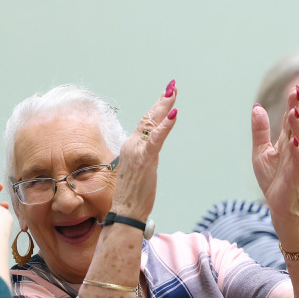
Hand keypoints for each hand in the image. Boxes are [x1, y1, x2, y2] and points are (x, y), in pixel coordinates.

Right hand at [110, 80, 178, 219]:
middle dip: (161, 101)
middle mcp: (131, 145)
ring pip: (151, 124)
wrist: (125, 211)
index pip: (145, 123)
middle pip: (148, 118)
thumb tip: (151, 151)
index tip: (167, 95)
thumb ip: (144, 157)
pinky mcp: (144, 160)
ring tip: (173, 93)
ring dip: (163, 106)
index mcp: (130, 147)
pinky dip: (165, 126)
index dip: (156, 108)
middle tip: (172, 86)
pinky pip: (156, 139)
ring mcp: (137, 152)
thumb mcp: (139, 170)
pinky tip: (173, 114)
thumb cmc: (132, 195)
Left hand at [251, 86, 298, 216]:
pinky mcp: (295, 175)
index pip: (289, 119)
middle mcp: (293, 148)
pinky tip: (295, 141)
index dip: (292, 104)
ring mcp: (295, 161)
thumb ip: (260, 131)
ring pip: (298, 140)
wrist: (279, 204)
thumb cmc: (272, 178)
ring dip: (297, 126)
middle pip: (295, 126)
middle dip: (296, 109)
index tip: (294, 88)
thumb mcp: (260, 151)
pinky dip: (296, 151)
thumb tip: (256, 107)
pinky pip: (297, 161)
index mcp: (285, 141)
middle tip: (296, 93)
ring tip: (295, 112)